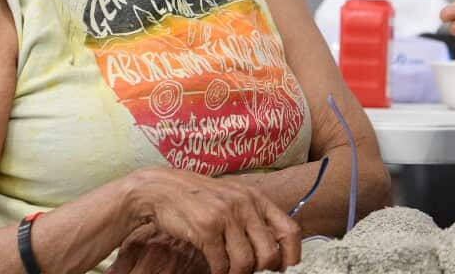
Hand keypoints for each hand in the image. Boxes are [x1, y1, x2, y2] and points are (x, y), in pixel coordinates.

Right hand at [127, 167, 301, 273]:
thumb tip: (273, 249)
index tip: (281, 267)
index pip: (290, 230)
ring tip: (229, 270)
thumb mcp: (233, 198)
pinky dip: (219, 272)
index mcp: (256, 198)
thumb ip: (253, 218)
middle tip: (247, 270)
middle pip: (269, 253)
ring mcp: (226, 216)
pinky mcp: (206, 229)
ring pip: (245, 263)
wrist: (163, 189)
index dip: (291, 255)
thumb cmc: (200, 198)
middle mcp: (245, 205)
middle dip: (260, 269)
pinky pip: (221, 264)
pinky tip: (215, 267)